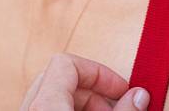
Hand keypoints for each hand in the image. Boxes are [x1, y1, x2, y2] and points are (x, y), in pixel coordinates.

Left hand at [20, 53, 149, 110]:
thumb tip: (140, 95)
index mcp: (44, 104)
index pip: (67, 62)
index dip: (99, 71)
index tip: (123, 89)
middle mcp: (29, 109)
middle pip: (59, 77)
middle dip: (93, 89)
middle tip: (117, 108)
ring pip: (51, 95)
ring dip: (82, 102)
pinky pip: (45, 110)